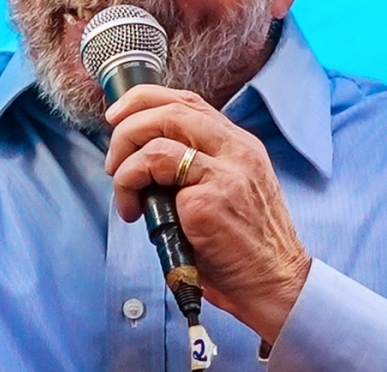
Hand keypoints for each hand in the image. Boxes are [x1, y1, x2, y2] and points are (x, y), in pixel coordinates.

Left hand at [104, 85, 310, 342]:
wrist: (274, 284)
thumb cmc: (242, 248)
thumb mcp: (226, 193)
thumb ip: (195, 169)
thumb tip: (139, 157)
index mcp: (240, 146)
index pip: (189, 102)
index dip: (147, 101)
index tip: (118, 116)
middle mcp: (237, 150)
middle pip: (172, 109)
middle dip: (128, 126)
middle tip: (112, 159)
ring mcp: (226, 171)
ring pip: (160, 133)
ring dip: (125, 160)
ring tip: (124, 192)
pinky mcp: (211, 196)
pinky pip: (154, 168)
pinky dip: (130, 183)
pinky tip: (134, 211)